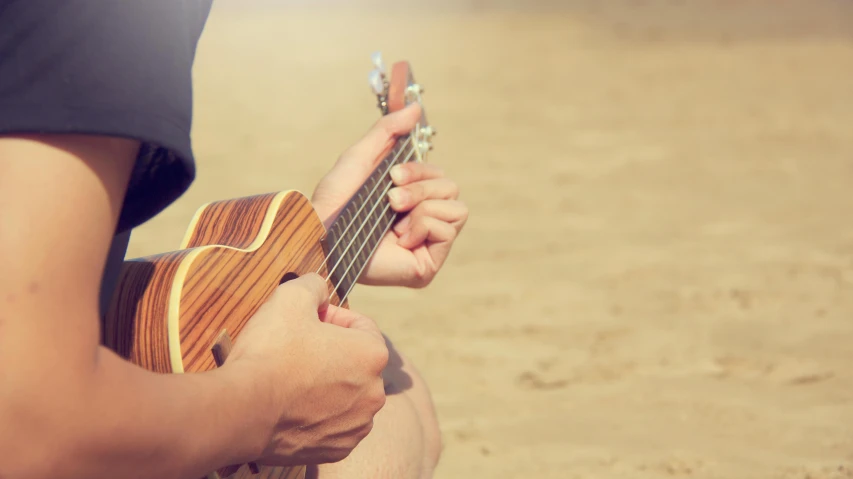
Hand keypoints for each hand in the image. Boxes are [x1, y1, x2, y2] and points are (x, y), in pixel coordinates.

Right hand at [227, 274, 388, 464]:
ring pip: (346, 394)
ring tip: (292, 377)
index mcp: (372, 355)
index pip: (361, 325)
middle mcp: (374, 393)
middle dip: (331, 351)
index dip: (333, 316)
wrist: (241, 411)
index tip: (309, 320)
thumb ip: (313, 285)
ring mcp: (357, 425)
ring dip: (327, 383)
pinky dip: (318, 414)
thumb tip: (319, 285)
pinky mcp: (337, 449)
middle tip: (297, 347)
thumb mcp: (290, 297)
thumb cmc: (269, 353)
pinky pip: (333, 424)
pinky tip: (292, 404)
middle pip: (356, 361)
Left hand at [311, 103, 467, 287]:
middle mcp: (421, 221)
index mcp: (410, 199)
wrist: (323, 237)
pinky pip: (449, 230)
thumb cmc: (335, 201)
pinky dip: (423, 226)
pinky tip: (400, 239)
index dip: (419, 170)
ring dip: (422, 206)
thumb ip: (388, 130)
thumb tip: (415, 107)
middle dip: (420, 188)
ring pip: (457, 208)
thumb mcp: (361, 156)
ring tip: (394, 221)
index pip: (440, 175)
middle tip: (391, 199)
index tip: (392, 175)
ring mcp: (427, 244)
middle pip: (451, 187)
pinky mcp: (428, 265)